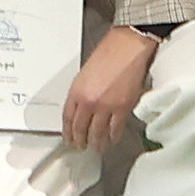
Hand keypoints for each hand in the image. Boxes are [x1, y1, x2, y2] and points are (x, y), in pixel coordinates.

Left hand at [59, 26, 161, 152]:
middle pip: (80, 129)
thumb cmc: (108, 54)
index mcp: (76, 91)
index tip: (69, 138)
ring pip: (97, 133)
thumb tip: (81, 108)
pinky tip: (112, 139)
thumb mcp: (85, 73)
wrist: (127, 47)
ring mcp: (105, 106)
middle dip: (80, 141)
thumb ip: (81, 92)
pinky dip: (113, 137)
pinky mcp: (121, 108)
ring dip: (97, 143)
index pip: (67, 118)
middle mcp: (88, 101)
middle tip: (80, 147)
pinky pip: (115, 129)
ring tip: (97, 148)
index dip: (68, 132)